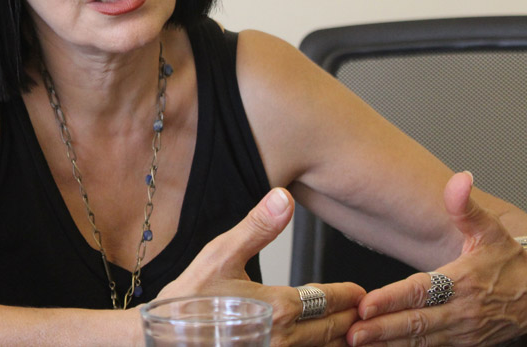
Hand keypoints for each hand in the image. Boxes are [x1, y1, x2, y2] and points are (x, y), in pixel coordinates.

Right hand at [160, 188, 365, 345]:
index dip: (349, 295)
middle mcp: (284, 338)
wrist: (165, 340)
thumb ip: (258, 227)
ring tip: (350, 333)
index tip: (361, 292)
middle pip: (334, 329)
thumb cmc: (188, 300)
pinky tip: (316, 345)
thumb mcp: (220, 255)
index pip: (328, 300)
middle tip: (366, 312)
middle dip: (352, 319)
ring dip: (339, 341)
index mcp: (279, 307)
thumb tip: (282, 199)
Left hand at [348, 171, 526, 345]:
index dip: (392, 299)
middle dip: (381, 328)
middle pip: (416, 322)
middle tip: (352, 331)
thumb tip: (459, 180)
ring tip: (357, 343)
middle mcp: (462, 311)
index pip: (420, 291)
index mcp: (463, 282)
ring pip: (421, 341)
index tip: (366, 303)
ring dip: (389, 344)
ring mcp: (463, 332)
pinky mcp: (465, 344)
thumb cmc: (513, 265)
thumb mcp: (491, 232)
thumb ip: (466, 208)